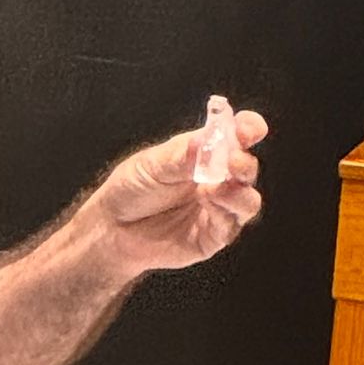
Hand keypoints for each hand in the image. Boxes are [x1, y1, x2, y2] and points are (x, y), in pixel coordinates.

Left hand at [94, 106, 267, 270]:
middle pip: (247, 169)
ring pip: (247, 201)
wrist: (113, 229)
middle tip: (233, 161)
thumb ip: (182, 155)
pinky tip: (206, 202)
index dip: (248, 129)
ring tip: (213, 187)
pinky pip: (230, 226)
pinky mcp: (213, 236)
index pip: (238, 137)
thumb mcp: (152, 164)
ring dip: (238, 192)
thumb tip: (207, 140)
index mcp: (206, 153)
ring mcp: (219, 209)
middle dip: (245, 163)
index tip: (250, 128)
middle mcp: (218, 179)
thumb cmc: (132, 189)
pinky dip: (223, 212)